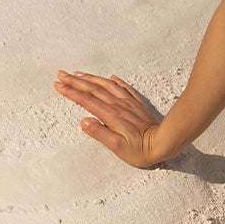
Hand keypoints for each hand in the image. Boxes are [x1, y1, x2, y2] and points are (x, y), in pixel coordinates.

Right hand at [54, 70, 168, 167]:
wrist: (166, 142)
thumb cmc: (141, 150)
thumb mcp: (117, 148)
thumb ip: (100, 133)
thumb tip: (84, 122)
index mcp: (111, 115)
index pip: (86, 100)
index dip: (71, 92)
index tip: (58, 86)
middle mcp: (118, 105)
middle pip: (94, 89)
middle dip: (76, 81)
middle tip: (61, 74)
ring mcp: (129, 103)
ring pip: (107, 85)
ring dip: (92, 78)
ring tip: (79, 73)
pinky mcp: (138, 104)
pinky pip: (126, 88)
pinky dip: (117, 82)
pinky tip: (112, 77)